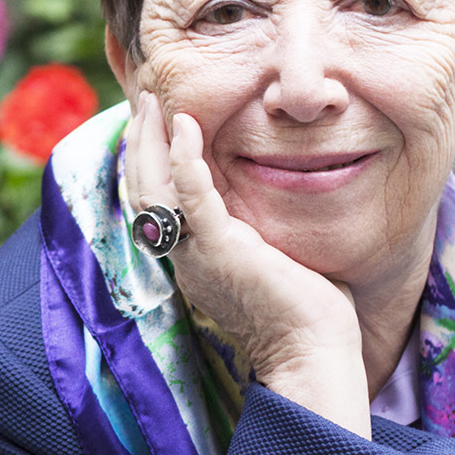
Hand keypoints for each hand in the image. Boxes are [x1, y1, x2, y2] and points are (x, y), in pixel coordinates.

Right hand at [125, 92, 371, 436]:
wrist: (314, 354)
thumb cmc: (306, 314)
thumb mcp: (272, 258)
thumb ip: (261, 229)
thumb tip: (279, 205)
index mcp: (192, 259)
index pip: (156, 203)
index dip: (149, 162)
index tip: (154, 126)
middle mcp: (183, 256)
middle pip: (142, 190)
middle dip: (140, 142)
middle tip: (144, 100)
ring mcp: (197, 253)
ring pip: (154, 188)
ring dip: (152, 140)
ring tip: (153, 102)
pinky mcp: (221, 248)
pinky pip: (192, 195)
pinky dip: (185, 157)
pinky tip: (187, 124)